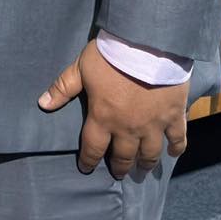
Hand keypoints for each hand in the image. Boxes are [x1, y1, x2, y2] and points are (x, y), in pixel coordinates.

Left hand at [37, 39, 187, 176]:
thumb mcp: (81, 68)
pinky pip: (178, 138)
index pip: (92, 148)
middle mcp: (128, 128)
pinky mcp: (174, 115)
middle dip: (119, 167)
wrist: (147, 45)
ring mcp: (153, 124)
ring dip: (146, 163)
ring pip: (150, 153)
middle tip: (118, 174)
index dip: (88, 161)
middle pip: (123, 156)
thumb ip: (63, 87)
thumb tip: (42, 104)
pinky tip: (174, 154)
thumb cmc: (111, 55)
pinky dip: (177, 148)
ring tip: (143, 170)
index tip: (86, 169)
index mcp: (103, 118)